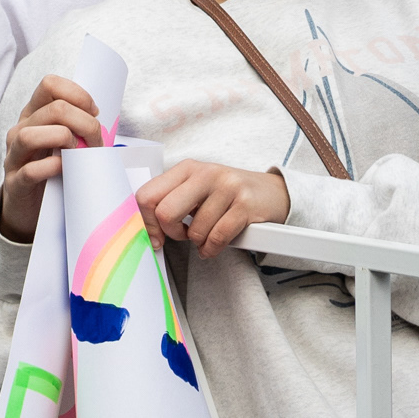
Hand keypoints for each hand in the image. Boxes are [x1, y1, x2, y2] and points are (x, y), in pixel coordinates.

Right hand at [0, 75, 102, 241]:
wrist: (29, 209)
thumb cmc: (52, 171)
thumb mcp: (63, 142)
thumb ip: (77, 126)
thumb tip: (103, 121)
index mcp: (34, 115)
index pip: (50, 85)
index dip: (78, 95)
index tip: (94, 113)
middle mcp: (20, 130)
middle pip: (53, 108)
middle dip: (84, 122)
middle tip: (95, 142)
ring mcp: (15, 156)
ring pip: (31, 135)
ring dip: (64, 140)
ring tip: (78, 153)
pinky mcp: (15, 183)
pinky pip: (30, 171)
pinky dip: (51, 167)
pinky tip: (64, 168)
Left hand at [136, 158, 288, 259]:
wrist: (271, 193)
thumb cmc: (226, 195)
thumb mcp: (196, 189)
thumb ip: (171, 200)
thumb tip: (147, 228)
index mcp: (186, 169)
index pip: (147, 195)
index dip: (147, 222)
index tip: (156, 236)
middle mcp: (205, 174)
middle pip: (166, 212)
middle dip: (172, 232)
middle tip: (182, 234)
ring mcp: (227, 187)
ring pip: (195, 230)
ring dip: (199, 242)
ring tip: (207, 234)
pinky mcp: (245, 204)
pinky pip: (217, 237)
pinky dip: (212, 249)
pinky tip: (214, 245)